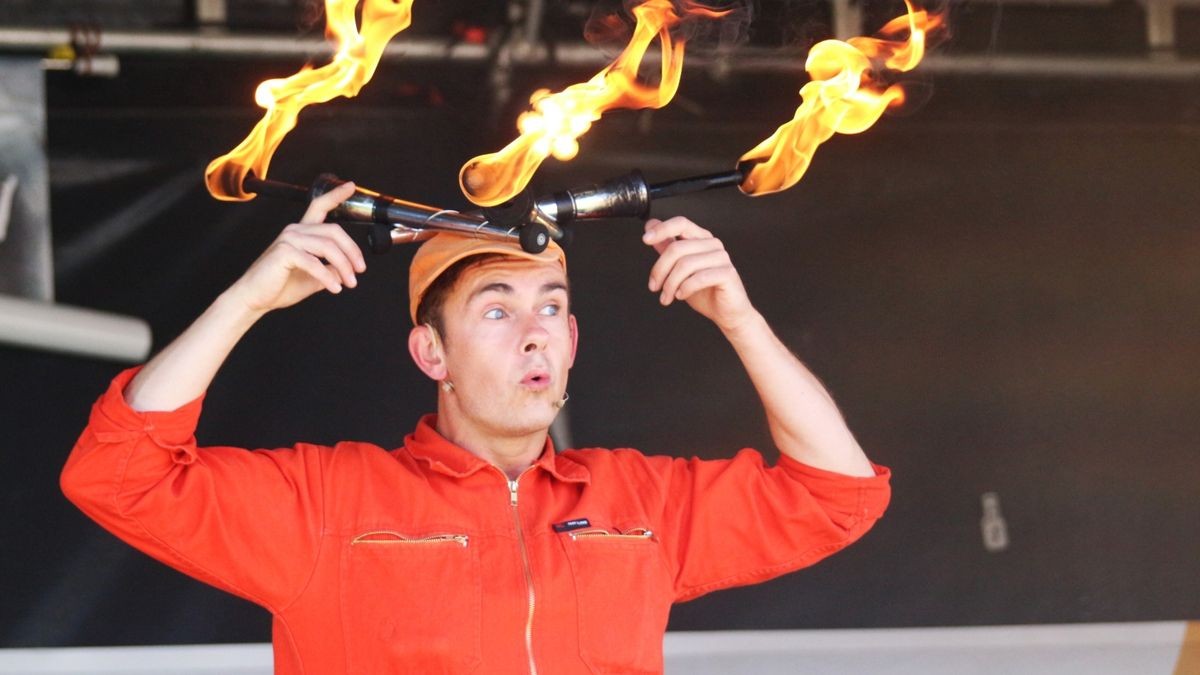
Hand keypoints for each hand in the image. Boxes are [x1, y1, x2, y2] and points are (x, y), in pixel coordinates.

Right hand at [228, 181, 365, 313]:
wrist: (255, 298)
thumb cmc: (280, 286)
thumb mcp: (313, 277)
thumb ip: (330, 270)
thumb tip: (348, 270)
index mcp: (302, 232)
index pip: (320, 206)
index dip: (336, 195)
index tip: (351, 186)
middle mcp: (295, 230)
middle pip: (334, 231)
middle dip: (352, 251)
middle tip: (360, 270)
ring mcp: (288, 239)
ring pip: (328, 247)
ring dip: (344, 267)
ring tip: (350, 283)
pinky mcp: (284, 252)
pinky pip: (314, 263)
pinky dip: (327, 277)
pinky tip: (334, 288)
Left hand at [642, 216, 756, 332]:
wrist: (726, 312)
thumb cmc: (705, 291)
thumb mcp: (679, 269)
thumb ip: (667, 247)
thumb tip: (651, 226)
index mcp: (701, 238)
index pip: (681, 223)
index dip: (662, 229)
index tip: (645, 239)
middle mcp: (712, 244)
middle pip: (677, 248)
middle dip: (659, 270)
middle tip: (654, 287)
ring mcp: (721, 258)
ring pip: (685, 264)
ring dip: (670, 284)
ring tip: (666, 297)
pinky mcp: (727, 273)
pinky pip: (699, 278)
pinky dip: (685, 288)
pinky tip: (681, 295)